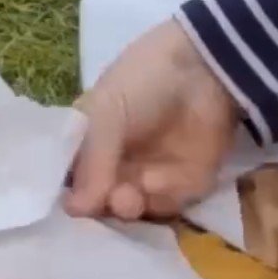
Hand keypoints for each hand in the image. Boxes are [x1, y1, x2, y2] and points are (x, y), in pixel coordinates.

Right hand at [67, 19, 238, 218]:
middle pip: (102, 200)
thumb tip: (73, 210)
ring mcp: (154, 172)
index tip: (71, 206)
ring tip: (130, 197)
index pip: (74, 177)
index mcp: (92, 139)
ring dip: (129, 207)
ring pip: (134, 208)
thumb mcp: (106, 112)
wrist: (206, 68)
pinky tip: (159, 183)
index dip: (71, 194)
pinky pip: (169, 205)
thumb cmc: (144, 81)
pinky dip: (162, 199)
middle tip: (110, 199)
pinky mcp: (188, 181)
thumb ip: (92, 163)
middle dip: (102, 206)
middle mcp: (120, 160)